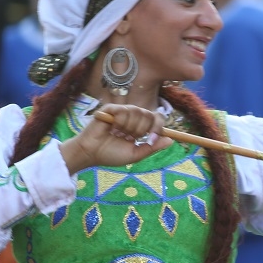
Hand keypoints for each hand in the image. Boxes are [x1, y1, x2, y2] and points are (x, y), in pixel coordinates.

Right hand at [59, 104, 173, 172]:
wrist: (92, 154)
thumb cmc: (110, 154)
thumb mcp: (135, 154)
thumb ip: (152, 147)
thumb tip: (171, 140)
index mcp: (139, 126)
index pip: (157, 118)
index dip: (158, 128)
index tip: (152, 139)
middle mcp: (132, 117)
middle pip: (149, 114)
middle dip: (141, 130)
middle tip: (129, 138)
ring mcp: (121, 111)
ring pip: (137, 111)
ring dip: (129, 128)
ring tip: (118, 134)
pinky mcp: (110, 108)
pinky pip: (124, 110)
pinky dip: (120, 123)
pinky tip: (111, 129)